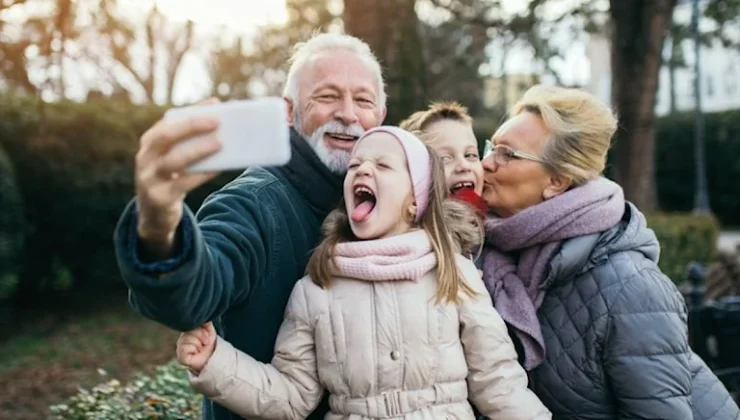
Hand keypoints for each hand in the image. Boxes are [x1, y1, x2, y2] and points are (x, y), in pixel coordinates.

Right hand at [135, 97, 222, 257]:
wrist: (154, 216)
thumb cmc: (170, 179)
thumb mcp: (173, 159)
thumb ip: (189, 143)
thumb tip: (222, 127)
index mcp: (149, 143)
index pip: (168, 121)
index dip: (192, 111)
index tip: (215, 104)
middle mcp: (144, 158)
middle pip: (165, 137)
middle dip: (191, 126)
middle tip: (217, 121)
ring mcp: (149, 179)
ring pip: (173, 161)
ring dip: (198, 151)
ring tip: (220, 143)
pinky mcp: (159, 198)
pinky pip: (182, 184)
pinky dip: (201, 175)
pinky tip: (218, 168)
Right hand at [176, 321, 216, 373]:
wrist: (211, 359)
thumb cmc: (208, 345)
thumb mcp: (210, 332)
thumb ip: (206, 323)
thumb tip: (203, 317)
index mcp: (188, 332)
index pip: (192, 325)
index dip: (202, 330)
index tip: (207, 336)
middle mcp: (182, 338)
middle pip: (191, 331)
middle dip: (202, 337)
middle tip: (205, 343)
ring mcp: (180, 347)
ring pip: (188, 339)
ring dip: (199, 344)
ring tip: (200, 349)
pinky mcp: (180, 357)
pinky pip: (185, 347)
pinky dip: (193, 349)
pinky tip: (195, 353)